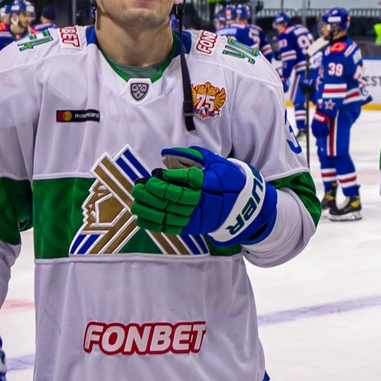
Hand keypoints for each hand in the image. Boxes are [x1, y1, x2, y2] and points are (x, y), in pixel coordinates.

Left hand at [131, 146, 277, 247]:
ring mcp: (198, 216)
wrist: (244, 207)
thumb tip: (167, 152)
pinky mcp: (193, 227)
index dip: (171, 177)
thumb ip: (193, 156)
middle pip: (176, 197)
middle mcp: (204, 201)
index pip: (189, 179)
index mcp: (211, 183)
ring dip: (150, 208)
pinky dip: (155, 224)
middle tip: (139, 185)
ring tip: (136, 201)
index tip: (155, 173)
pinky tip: (141, 218)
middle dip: (154, 192)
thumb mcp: (217, 163)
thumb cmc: (228, 180)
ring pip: (170, 213)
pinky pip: (171, 227)